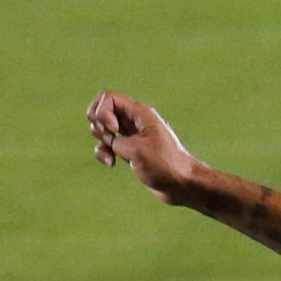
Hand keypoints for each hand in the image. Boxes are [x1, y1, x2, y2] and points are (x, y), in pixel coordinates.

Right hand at [88, 90, 203, 204]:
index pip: (108, 97)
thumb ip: (114, 140)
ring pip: (103, 129)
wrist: (181, 184)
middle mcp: (134, 121)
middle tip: (110, 138)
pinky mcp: (130, 150)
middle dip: (98, 125)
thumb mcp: (136, 149)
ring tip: (112, 156)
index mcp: (139, 113)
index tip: (114, 130)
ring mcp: (131, 135)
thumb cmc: (164, 164)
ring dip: (100, 142)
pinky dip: (104, 153)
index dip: (102, 112)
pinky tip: (112, 163)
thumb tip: (107, 140)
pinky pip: (108, 145)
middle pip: (102, 110)